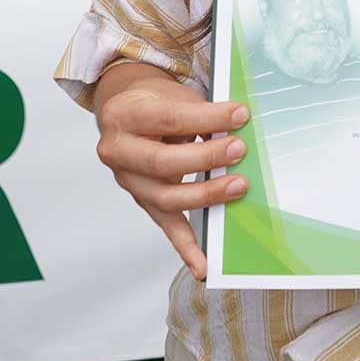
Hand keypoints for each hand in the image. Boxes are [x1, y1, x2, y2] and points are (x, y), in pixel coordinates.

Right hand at [96, 71, 249, 280]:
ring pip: (165, 198)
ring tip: (238, 186)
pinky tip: (203, 265)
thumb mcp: (173, 95)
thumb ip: (200, 113)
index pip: (169, 118)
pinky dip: (186, 247)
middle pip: (162, 163)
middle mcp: (117, 151)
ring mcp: (128, 181)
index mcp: (123, 115)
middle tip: (239, 150)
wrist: (126, 109)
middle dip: (205, 158)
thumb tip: (237, 130)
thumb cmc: (155, 101)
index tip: (240, 114)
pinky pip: (165, 226)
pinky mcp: (142, 201)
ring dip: (205, 195)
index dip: (207, 118)